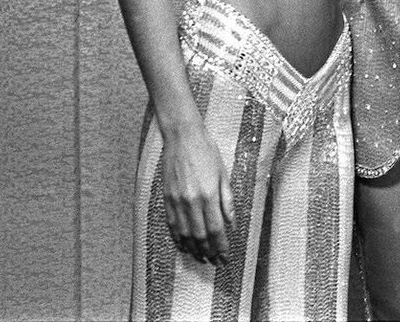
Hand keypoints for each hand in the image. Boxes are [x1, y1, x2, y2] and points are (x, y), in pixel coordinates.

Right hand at [160, 124, 233, 265]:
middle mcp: (192, 201)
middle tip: (214, 262)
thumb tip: (232, 222)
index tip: (225, 256)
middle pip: (200, 235)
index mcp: (209, 194)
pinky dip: (178, 238)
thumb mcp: (223, 174)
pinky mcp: (167, 198)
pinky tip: (183, 245)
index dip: (221, 246)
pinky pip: (172, 224)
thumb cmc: (206, 152)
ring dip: (193, 249)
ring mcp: (177, 201)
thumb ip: (227, 200)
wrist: (182, 137)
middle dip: (208, 252)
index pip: (216, 228)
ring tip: (201, 258)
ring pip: (185, 233)